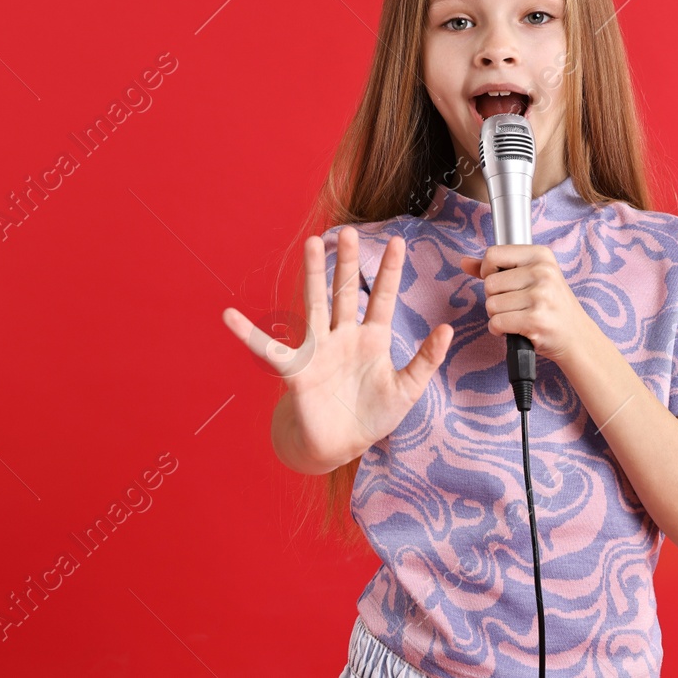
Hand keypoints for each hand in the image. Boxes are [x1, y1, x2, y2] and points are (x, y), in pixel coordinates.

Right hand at [221, 228, 452, 473]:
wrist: (339, 447)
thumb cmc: (372, 416)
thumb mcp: (407, 390)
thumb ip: (426, 360)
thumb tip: (448, 329)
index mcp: (373, 340)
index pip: (384, 299)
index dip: (390, 272)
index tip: (397, 242)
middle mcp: (344, 336)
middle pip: (346, 292)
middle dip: (347, 263)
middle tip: (348, 231)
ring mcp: (319, 350)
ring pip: (315, 305)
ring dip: (312, 275)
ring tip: (311, 245)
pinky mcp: (296, 370)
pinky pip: (268, 349)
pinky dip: (247, 333)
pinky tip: (229, 316)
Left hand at [457, 244, 598, 365]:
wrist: (576, 337)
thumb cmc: (551, 306)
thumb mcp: (529, 278)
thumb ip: (496, 268)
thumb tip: (464, 262)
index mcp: (541, 255)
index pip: (493, 254)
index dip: (488, 271)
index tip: (501, 283)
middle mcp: (542, 271)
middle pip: (489, 283)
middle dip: (495, 298)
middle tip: (515, 305)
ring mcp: (540, 295)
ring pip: (491, 304)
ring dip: (498, 316)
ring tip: (518, 317)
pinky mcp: (535, 319)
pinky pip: (496, 323)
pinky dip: (499, 330)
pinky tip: (516, 329)